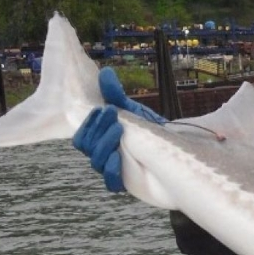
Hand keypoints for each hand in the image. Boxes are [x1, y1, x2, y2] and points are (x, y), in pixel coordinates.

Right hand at [72, 68, 165, 191]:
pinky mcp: (126, 182)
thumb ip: (116, 95)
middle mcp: (102, 154)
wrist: (172, 149)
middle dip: (97, 129)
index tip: (104, 108)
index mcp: (99, 138)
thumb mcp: (133, 110)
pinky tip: (119, 159)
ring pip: (96, 162)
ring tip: (120, 129)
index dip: (88, 122)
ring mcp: (113, 168)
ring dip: (105, 145)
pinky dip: (112, 172)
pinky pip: (111, 182)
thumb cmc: (148, 129)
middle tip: (113, 113)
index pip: (82, 134)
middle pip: (86, 146)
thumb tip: (106, 72)